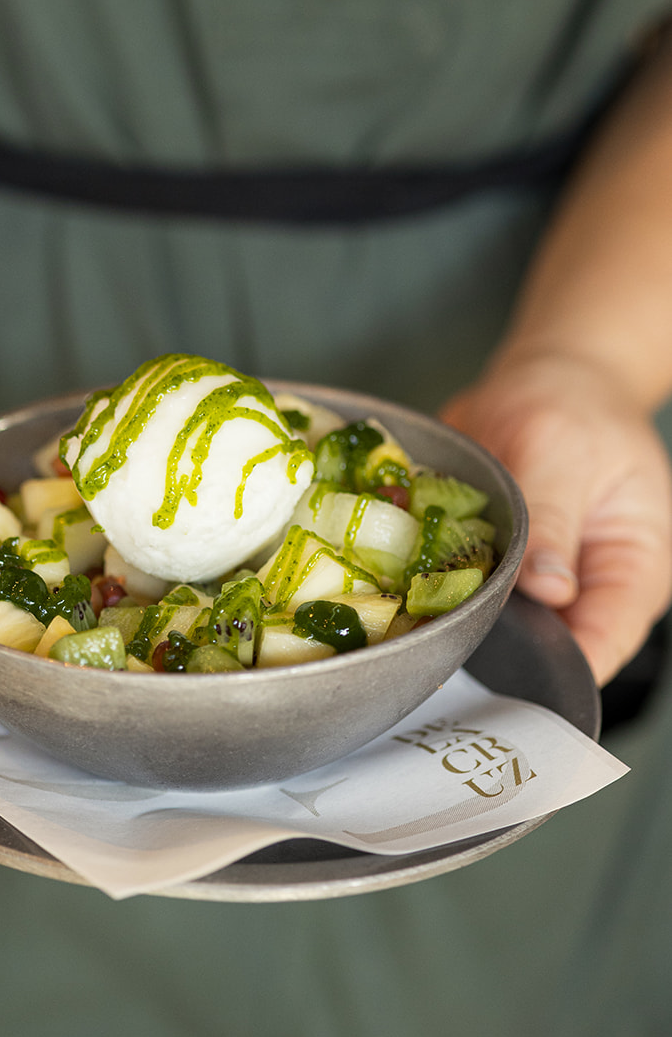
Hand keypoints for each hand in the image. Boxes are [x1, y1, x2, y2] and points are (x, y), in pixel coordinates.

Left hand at [441, 349, 671, 685]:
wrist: (546, 374)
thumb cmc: (575, 404)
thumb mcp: (563, 454)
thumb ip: (551, 522)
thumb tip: (548, 590)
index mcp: (632, 569)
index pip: (603, 644)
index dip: (554, 662)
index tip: (501, 663)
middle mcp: (585, 584)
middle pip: (543, 642)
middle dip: (493, 638)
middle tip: (441, 624)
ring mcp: (535, 576)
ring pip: (494, 620)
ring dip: (455, 606)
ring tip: (416, 590)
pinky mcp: (493, 561)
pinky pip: (458, 586)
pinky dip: (431, 576)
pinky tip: (405, 563)